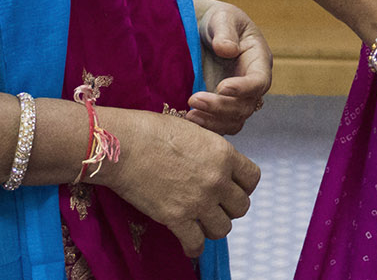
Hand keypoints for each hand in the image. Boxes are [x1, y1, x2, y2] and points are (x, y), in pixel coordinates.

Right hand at [97, 107, 260, 257]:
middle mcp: (216, 179)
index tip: (232, 187)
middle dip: (229, 207)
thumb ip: (211, 150)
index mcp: (223, 153)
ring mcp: (198, 201)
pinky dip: (194, 246)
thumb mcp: (193, 131)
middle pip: (242, 206)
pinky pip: (196, 244)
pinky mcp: (176, 218)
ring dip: (213, 226)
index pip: (253, 178)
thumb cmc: (152, 131)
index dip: (243, 185)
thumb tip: (215, 162)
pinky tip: (188, 241)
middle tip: (215, 205)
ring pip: (224, 228)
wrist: (123, 145)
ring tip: (202, 221)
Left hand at [188, 0, 271, 134]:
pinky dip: (206, 126)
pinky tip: (186, 120)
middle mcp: (251, 84)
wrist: (200, 28)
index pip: (259, 82)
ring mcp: (236, 98)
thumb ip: (225, 32)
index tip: (221, 87)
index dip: (243, 88)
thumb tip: (228, 50)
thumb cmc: (216, 19)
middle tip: (194, 100)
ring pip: (234, 121)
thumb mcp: (222, 17)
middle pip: (245, 106)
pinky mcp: (220, 107)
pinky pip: (219, 124)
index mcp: (258, 61)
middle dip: (221, 106)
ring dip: (213, 122)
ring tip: (189, 116)